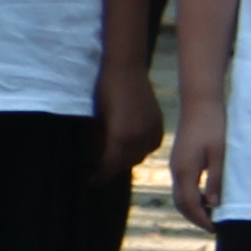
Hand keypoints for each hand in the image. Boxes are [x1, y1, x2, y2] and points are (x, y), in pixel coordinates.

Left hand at [96, 61, 165, 186]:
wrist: (127, 69)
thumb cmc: (104, 90)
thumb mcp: (97, 118)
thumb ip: (99, 139)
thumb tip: (96, 155)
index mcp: (120, 137)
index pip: (110, 165)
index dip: (100, 175)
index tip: (91, 181)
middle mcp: (139, 138)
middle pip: (125, 163)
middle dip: (111, 169)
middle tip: (99, 171)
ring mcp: (152, 131)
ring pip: (140, 156)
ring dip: (126, 160)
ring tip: (113, 159)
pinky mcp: (159, 124)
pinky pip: (151, 145)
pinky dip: (141, 150)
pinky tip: (132, 147)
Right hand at [169, 103, 225, 232]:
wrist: (199, 102)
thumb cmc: (212, 125)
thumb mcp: (219, 154)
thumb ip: (215, 179)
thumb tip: (214, 204)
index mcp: (185, 171)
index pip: (190, 204)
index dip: (201, 219)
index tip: (215, 229)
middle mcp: (176, 170)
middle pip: (180, 203)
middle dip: (194, 217)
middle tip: (212, 226)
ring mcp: (175, 164)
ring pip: (179, 194)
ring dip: (192, 207)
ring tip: (209, 214)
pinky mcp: (179, 159)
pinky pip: (181, 185)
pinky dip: (190, 196)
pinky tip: (204, 195)